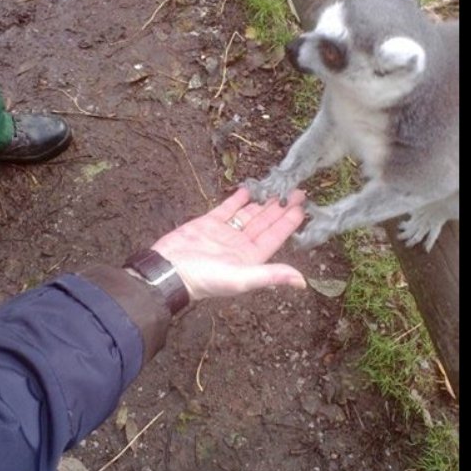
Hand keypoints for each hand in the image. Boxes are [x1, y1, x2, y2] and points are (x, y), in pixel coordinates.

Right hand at [152, 187, 306, 300]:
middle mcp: (240, 245)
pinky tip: (248, 189)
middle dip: (280, 208)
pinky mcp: (207, 223)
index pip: (275, 237)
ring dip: (262, 202)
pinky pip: (227, 209)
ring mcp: (224, 233)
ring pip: (248, 214)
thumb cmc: (204, 279)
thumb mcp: (241, 279)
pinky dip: (237, 200)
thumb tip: (302, 282)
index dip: (289, 222)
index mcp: (251, 258)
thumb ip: (271, 276)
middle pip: (265, 223)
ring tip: (276, 187)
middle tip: (296, 190)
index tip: (302, 207)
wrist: (168, 270)